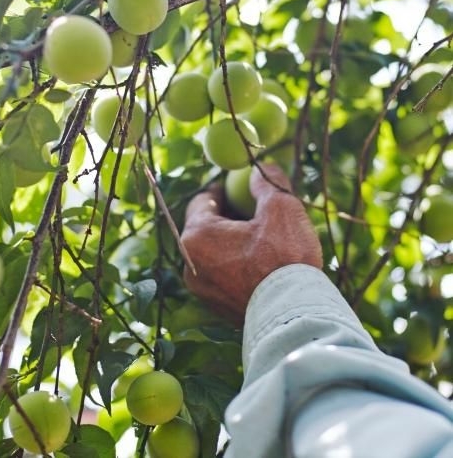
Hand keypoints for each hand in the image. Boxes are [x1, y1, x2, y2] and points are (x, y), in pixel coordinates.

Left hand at [181, 164, 322, 322]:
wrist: (294, 317)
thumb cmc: (284, 259)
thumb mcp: (281, 207)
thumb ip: (266, 182)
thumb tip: (258, 169)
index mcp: (196, 236)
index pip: (202, 201)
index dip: (221, 191)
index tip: (238, 187)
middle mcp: (190, 264)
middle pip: (206, 228)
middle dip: (228, 216)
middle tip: (253, 210)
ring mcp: (202, 290)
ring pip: (215, 254)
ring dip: (234, 242)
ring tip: (263, 237)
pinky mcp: (218, 307)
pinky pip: (224, 276)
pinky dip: (238, 265)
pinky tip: (265, 264)